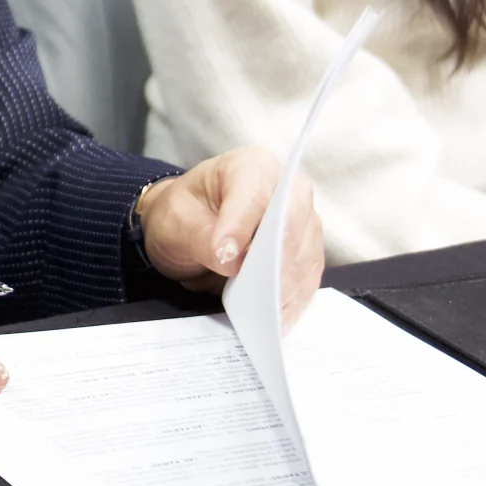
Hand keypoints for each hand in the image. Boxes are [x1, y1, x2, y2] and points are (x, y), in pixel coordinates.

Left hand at [137, 146, 323, 329]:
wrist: (189, 225)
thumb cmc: (184, 215)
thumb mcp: (177, 222)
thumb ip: (203, 237)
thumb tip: (232, 259)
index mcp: (250, 166)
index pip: (254, 195)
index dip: (242, 226)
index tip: (226, 257)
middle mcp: (284, 187)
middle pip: (294, 221)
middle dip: (277, 261)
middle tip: (261, 296)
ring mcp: (300, 218)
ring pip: (306, 251)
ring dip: (290, 286)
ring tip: (272, 318)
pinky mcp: (304, 248)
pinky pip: (308, 273)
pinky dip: (296, 297)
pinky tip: (282, 319)